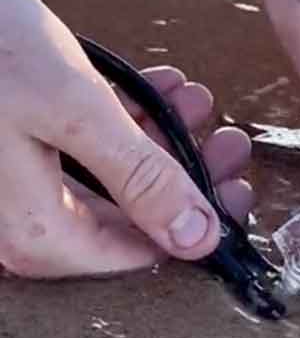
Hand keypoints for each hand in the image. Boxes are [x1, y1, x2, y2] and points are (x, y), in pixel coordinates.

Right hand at [0, 0, 252, 277]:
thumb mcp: (75, 110)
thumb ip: (139, 177)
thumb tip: (197, 240)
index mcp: (35, 232)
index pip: (138, 254)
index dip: (198, 223)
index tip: (238, 185)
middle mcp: (19, 220)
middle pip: (128, 217)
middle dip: (187, 173)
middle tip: (231, 140)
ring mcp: (12, 184)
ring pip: (109, 178)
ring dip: (162, 139)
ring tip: (199, 99)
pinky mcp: (11, 145)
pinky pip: (80, 149)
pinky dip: (124, 120)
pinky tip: (159, 83)